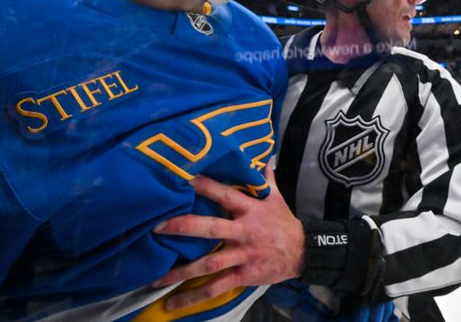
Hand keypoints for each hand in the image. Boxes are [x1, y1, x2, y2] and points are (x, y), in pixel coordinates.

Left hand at [152, 165, 304, 309]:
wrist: (304, 252)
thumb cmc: (284, 223)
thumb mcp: (277, 198)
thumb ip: (266, 179)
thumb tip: (263, 157)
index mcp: (250, 209)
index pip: (225, 195)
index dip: (206, 186)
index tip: (184, 179)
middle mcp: (244, 231)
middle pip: (211, 228)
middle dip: (184, 227)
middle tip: (157, 226)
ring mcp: (244, 255)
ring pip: (210, 263)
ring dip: (182, 271)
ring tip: (156, 277)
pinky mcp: (244, 275)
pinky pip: (217, 287)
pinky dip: (195, 296)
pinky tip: (174, 303)